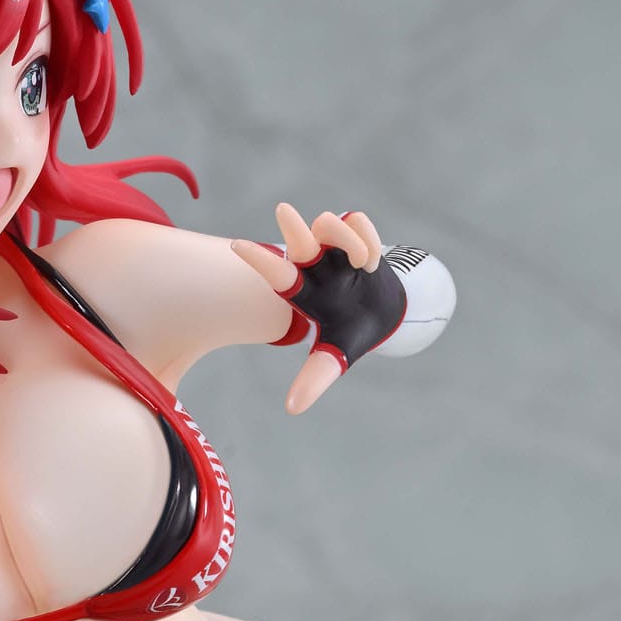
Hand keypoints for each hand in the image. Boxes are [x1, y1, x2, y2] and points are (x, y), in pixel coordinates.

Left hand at [232, 203, 389, 413]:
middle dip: (292, 227)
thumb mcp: (334, 357)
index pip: (277, 273)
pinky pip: (358, 221)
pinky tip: (370, 263)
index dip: (260, 261)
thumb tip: (292, 408)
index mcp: (301, 290)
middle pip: (299, 238)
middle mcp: (312, 263)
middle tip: (282, 211)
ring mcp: (333, 245)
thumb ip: (314, 379)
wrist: (384, 312)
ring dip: (349, 242)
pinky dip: (367, 239)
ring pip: (330, 223)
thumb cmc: (350, 331)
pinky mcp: (356, 231)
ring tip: (363, 265)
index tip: (236, 247)